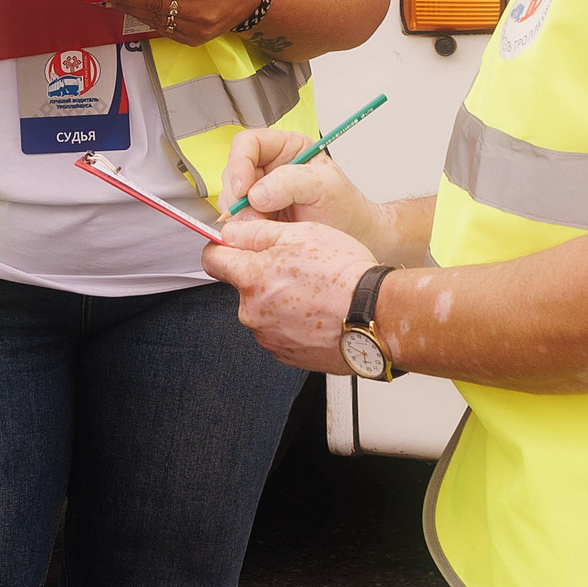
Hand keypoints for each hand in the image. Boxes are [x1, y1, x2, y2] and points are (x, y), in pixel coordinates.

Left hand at [201, 216, 378, 372]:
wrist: (376, 316)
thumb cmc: (345, 275)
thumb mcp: (300, 233)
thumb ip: (256, 232)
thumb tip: (230, 232)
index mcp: (252, 278)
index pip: (212, 260)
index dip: (221, 248)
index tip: (230, 246)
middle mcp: (252, 312)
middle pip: (242, 286)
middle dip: (261, 275)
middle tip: (296, 267)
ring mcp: (268, 337)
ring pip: (262, 309)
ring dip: (278, 300)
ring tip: (313, 292)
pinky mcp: (286, 354)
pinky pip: (279, 331)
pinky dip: (292, 322)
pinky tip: (316, 312)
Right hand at [215, 127, 387, 252]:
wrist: (354, 238)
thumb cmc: (346, 208)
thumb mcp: (326, 187)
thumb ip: (291, 182)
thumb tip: (257, 192)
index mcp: (287, 148)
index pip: (248, 143)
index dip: (239, 163)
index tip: (244, 189)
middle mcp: (270, 167)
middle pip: (233, 171)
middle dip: (237, 195)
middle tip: (252, 215)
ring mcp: (261, 192)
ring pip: (231, 197)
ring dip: (241, 214)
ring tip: (264, 226)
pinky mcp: (258, 216)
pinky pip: (238, 219)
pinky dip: (243, 228)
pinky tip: (262, 232)